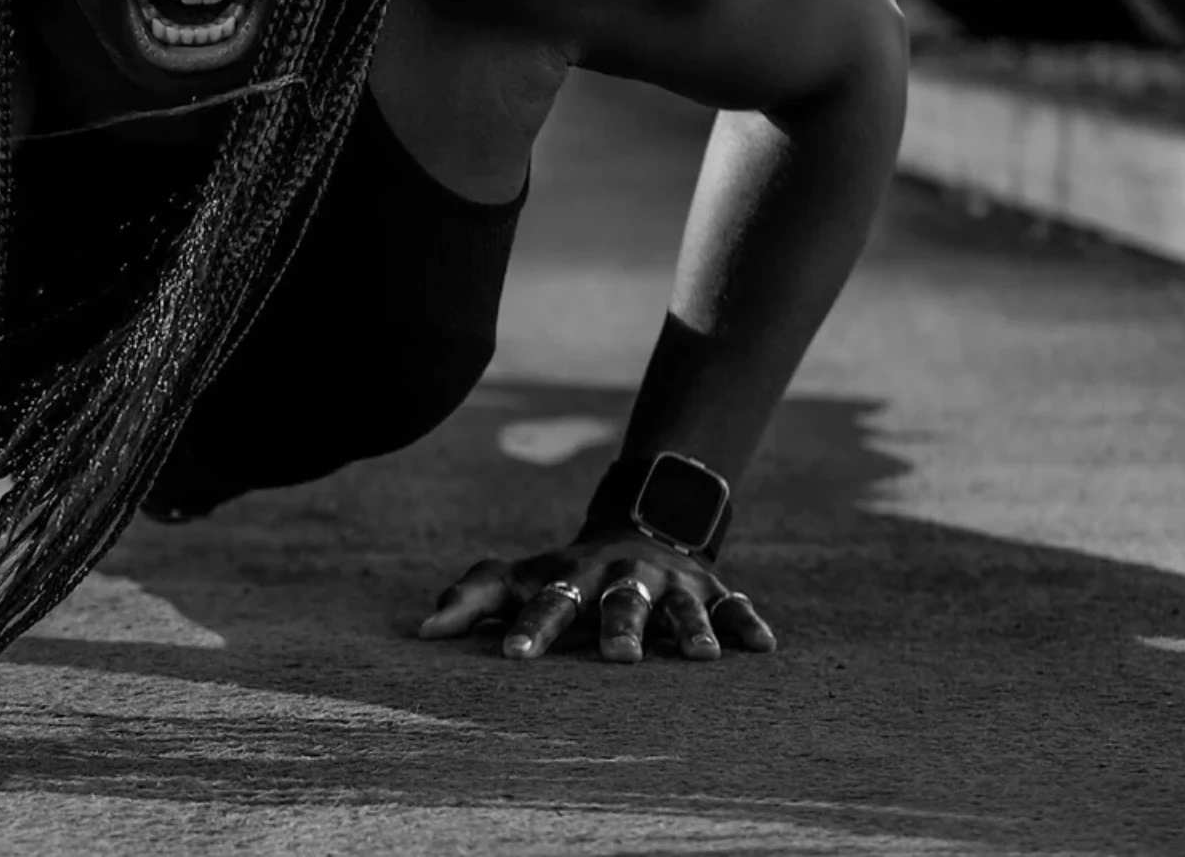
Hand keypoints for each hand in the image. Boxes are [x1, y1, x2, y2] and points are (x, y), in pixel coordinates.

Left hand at [416, 530, 776, 663]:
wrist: (639, 527)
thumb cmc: (565, 574)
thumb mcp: (520, 577)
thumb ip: (472, 598)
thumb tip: (421, 632)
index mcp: (571, 577)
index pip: (546, 602)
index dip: (529, 628)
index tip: (513, 657)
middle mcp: (621, 577)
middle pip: (618, 602)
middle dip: (618, 626)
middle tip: (618, 657)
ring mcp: (669, 584)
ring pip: (679, 608)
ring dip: (688, 629)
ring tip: (699, 657)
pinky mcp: (710, 593)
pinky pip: (733, 606)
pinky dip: (746, 624)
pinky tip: (763, 646)